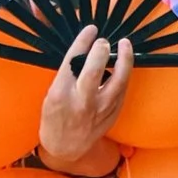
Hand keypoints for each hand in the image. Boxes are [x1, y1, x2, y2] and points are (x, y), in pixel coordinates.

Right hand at [38, 26, 131, 172]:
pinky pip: (123, 89)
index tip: (91, 30)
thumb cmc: (55, 118)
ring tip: (125, 45)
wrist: (67, 147)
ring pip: (119, 80)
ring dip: (124, 60)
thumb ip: (68, 76)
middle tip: (104, 40)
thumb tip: (84, 52)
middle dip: (101, 52)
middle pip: (95, 71)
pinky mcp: (114, 113)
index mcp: (61, 94)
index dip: (83, 42)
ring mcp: (101, 108)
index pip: (72, 62)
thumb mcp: (52, 96)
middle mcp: (82, 101)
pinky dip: (124, 74)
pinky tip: (124, 63)